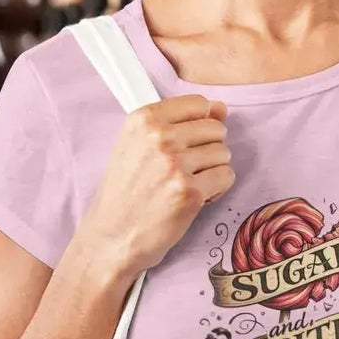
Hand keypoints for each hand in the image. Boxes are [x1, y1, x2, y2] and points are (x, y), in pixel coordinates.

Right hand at [87, 94, 232, 281]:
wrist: (112, 236)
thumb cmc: (126, 192)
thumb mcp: (139, 146)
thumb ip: (180, 122)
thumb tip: (221, 107)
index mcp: (144, 119)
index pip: (198, 103)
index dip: (201, 123)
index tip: (188, 142)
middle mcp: (159, 137)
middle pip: (215, 128)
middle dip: (208, 149)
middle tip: (186, 169)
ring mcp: (175, 165)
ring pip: (224, 153)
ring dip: (212, 170)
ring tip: (188, 184)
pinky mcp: (190, 192)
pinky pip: (226, 177)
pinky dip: (217, 190)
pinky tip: (195, 198)